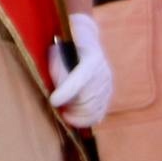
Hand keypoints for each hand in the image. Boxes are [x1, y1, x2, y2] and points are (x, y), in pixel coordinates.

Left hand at [47, 13, 112, 128]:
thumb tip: (60, 91)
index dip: (67, 93)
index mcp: (92, 57)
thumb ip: (58, 69)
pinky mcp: (107, 94)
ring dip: (76, 114)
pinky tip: (73, 117)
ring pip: (93, 109)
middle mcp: (104, 72)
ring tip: (64, 111)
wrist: (83, 40)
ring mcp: (108, 84)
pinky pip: (98, 114)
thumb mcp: (57, 51)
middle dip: (70, 106)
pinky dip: (85, 120)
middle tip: (56, 106)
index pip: (81, 79)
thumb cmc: (64, 47)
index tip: (53, 100)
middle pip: (87, 98)